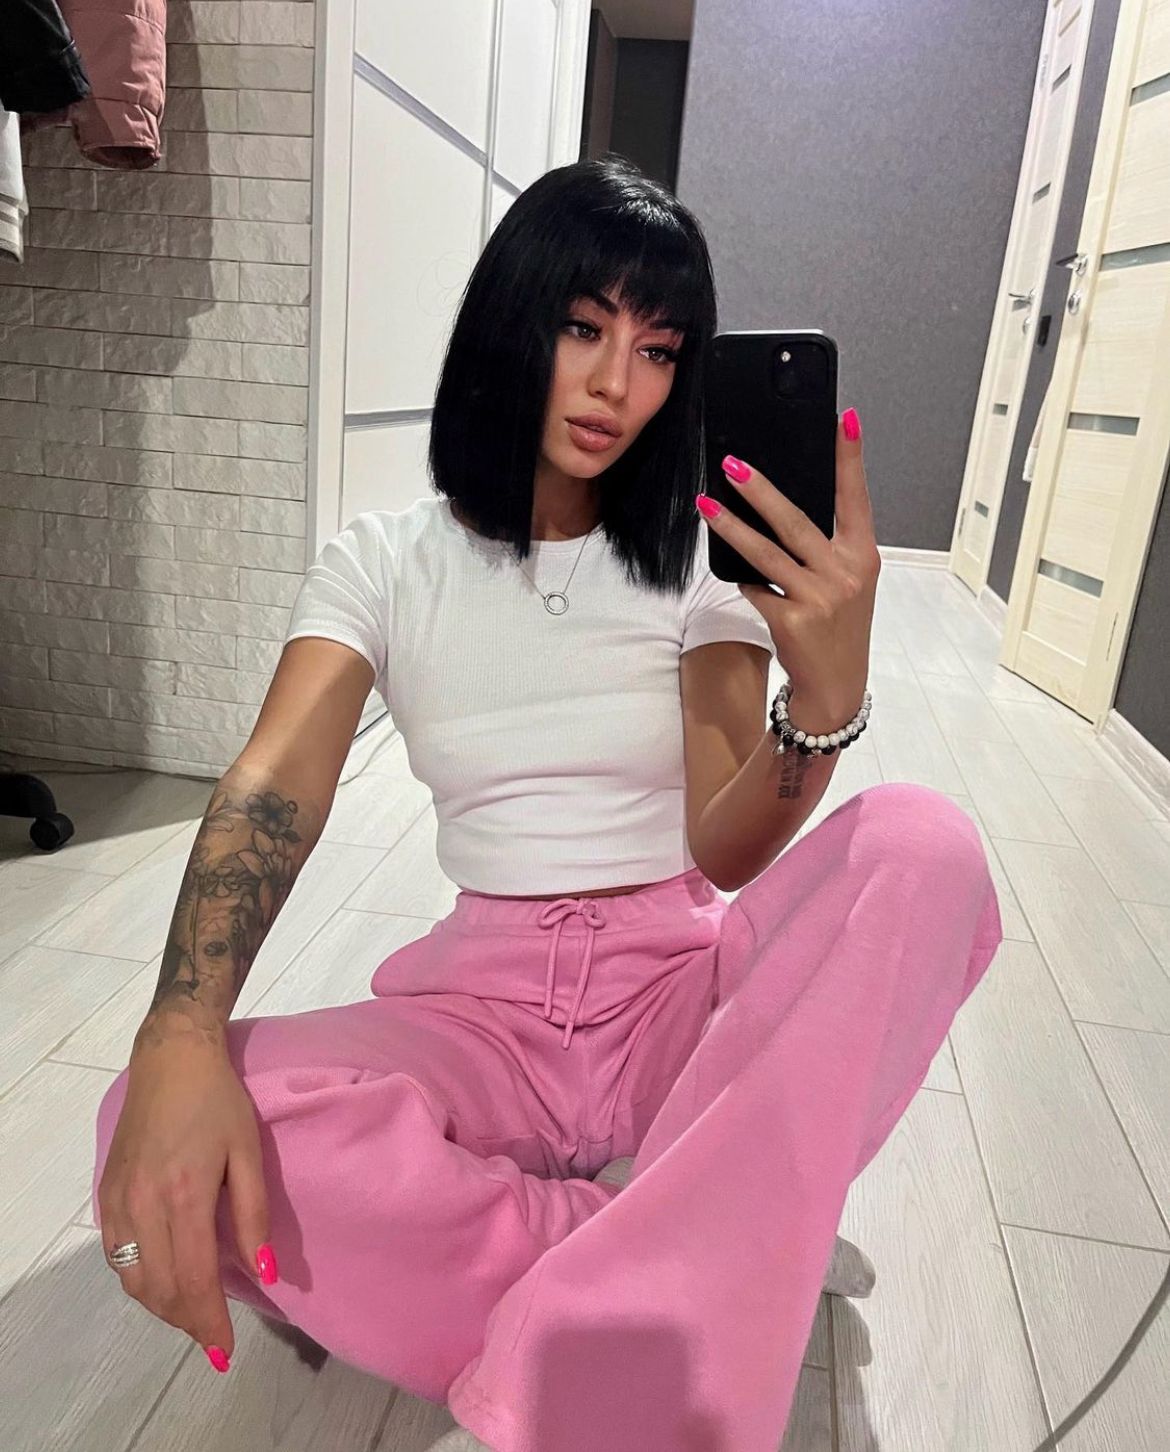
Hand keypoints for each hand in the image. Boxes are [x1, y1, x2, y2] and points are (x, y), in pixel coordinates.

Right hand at [97, 1027, 273, 1371]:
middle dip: (188, 1321)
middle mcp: (144, 1206)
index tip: (224, 1351)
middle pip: (161, 1289)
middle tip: (213, 1338)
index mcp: (184, 1196)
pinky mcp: (106, 1194)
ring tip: (193, 1313)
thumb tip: (267, 1272)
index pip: (195, 1279)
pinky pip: (116, 1256)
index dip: (209, 1322)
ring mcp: (119, 1202)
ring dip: (162, 1306)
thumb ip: (255, 1214)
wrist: (170, 1060)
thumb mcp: (249, 1151)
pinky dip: (139, 1280)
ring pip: (133, 1280)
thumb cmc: (219, 1101)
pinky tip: (163, 1279)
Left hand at [696, 407, 879, 731]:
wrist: (836, 685)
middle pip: (796, 520)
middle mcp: (844, 573)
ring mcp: (818, 596)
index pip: (856, 498)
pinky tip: (739, 576)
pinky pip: (755, 588)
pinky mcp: (791, 618)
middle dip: (761, 489)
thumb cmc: (837, 627)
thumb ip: (825, 549)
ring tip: (705, 504)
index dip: (850, 458)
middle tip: (732, 464)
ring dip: (731, 526)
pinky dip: (745, 581)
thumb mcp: (846, 583)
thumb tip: (779, 509)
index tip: (844, 419)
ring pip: (765, 552)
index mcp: (862, 556)